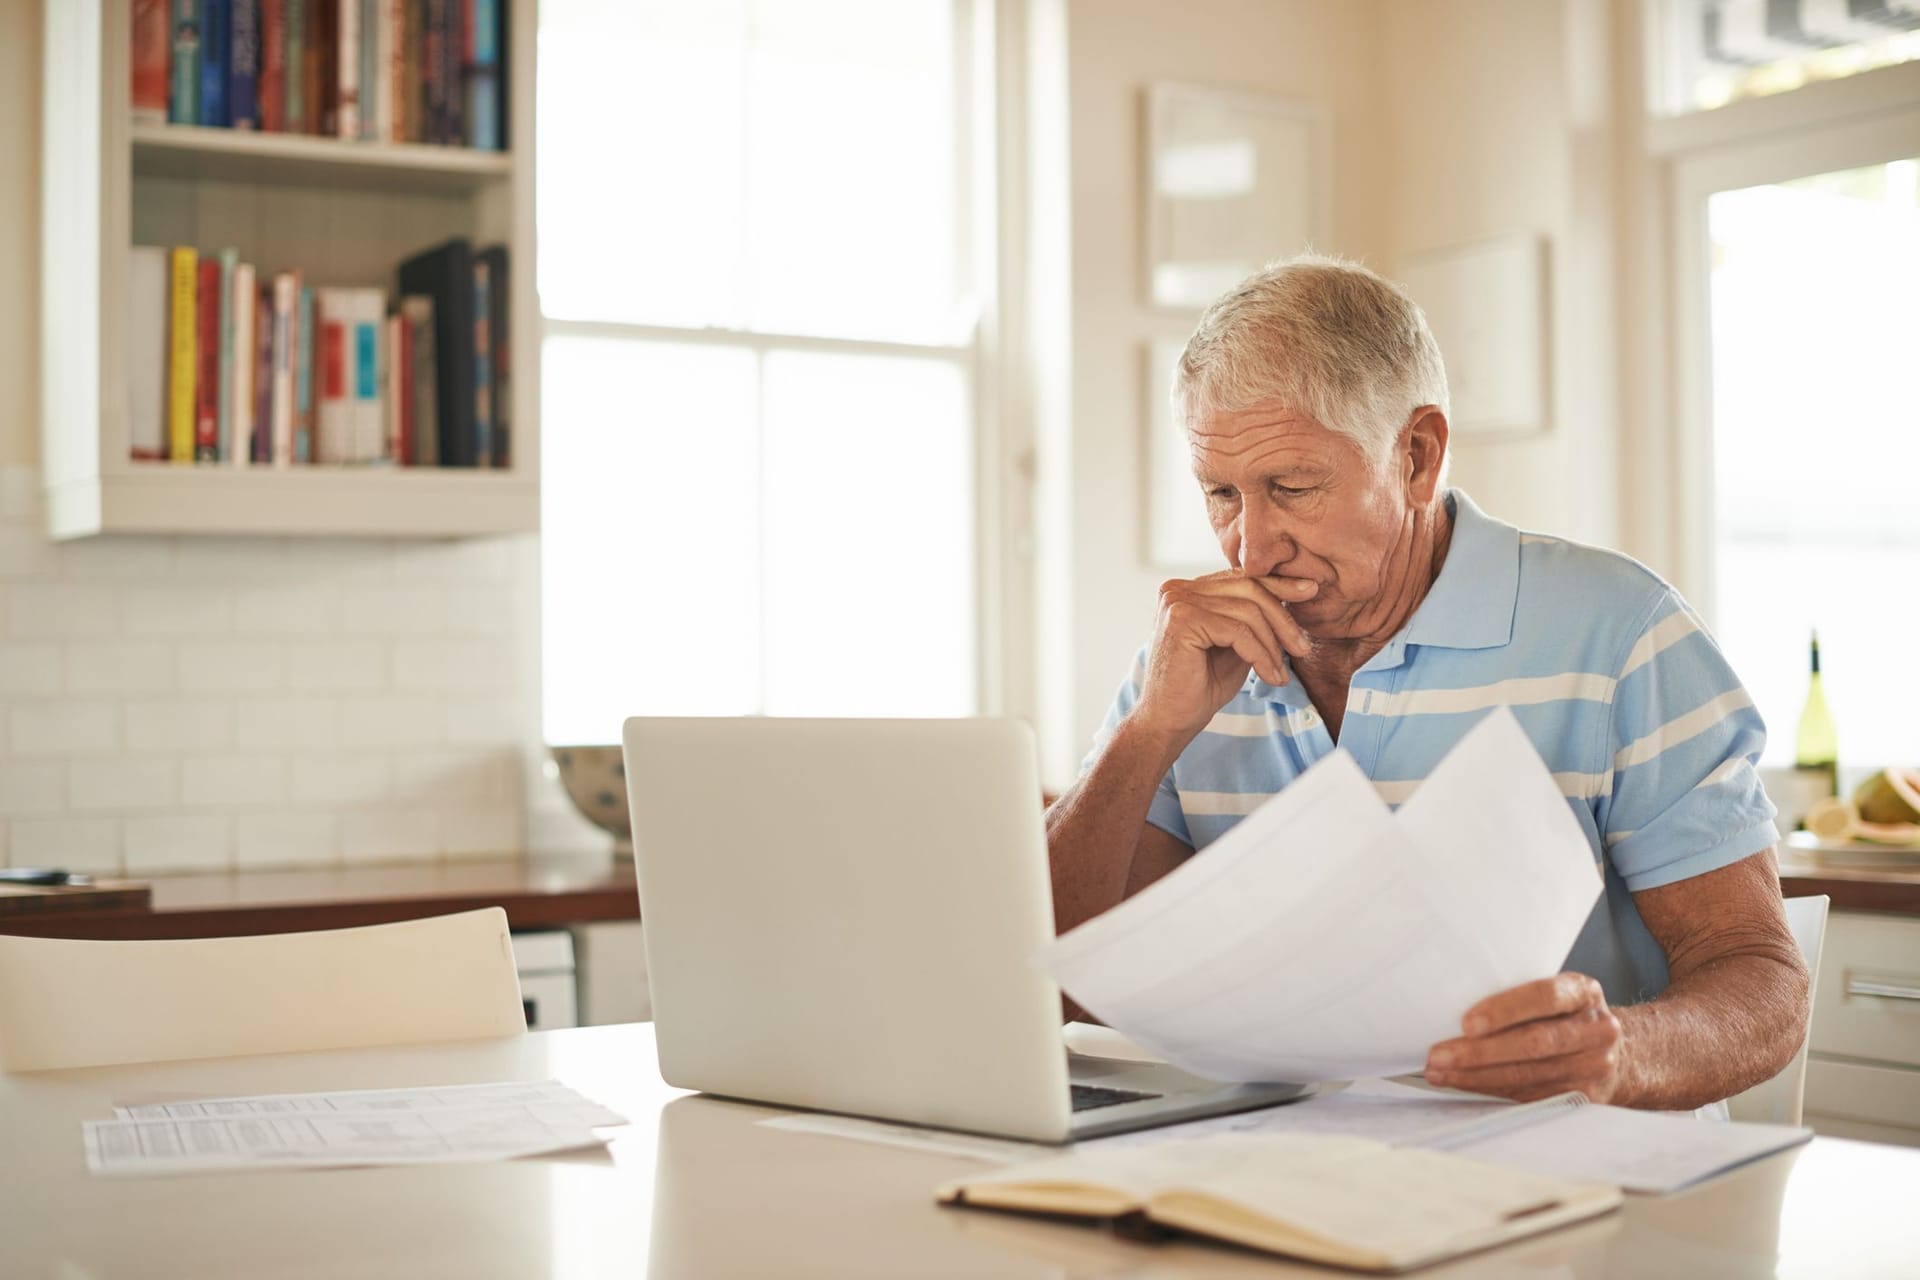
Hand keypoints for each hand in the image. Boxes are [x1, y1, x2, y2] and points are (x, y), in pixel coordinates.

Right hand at [1132, 572, 1317, 741]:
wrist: (1169, 722)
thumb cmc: (1200, 687)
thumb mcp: (1236, 645)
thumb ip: (1254, 619)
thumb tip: (1294, 593)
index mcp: (1188, 589)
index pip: (1241, 577)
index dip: (1278, 584)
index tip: (1310, 591)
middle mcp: (1177, 589)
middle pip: (1248, 587)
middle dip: (1282, 618)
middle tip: (1302, 647)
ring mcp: (1177, 601)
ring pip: (1247, 610)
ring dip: (1273, 644)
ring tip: (1283, 673)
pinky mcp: (1182, 620)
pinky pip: (1238, 631)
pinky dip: (1260, 655)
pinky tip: (1270, 677)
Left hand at [1425, 973, 1625, 1103]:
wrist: (1620, 1052)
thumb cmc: (1569, 1015)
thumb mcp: (1559, 991)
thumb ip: (1522, 993)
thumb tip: (1452, 1002)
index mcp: (1584, 992)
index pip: (1546, 997)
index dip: (1505, 1010)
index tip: (1467, 1023)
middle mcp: (1596, 1030)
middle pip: (1534, 1043)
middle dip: (1480, 1052)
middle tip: (1439, 1055)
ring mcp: (1594, 1067)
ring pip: (1528, 1076)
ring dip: (1477, 1077)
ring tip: (1439, 1073)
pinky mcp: (1585, 1098)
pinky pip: (1530, 1097)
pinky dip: (1492, 1091)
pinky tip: (1464, 1085)